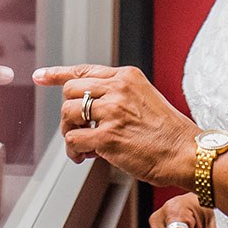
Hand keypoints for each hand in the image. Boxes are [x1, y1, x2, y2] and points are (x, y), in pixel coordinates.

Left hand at [32, 64, 197, 185]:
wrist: (186, 152)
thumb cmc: (168, 131)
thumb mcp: (145, 98)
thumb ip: (118, 95)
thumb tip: (88, 108)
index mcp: (126, 76)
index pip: (83, 70)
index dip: (57, 74)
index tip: (41, 76)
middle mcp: (117, 89)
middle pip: (70, 92)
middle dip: (69, 113)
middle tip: (78, 129)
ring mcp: (112, 112)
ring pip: (68, 115)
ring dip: (70, 133)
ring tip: (83, 147)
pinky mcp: (107, 137)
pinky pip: (73, 140)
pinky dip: (74, 151)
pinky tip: (85, 157)